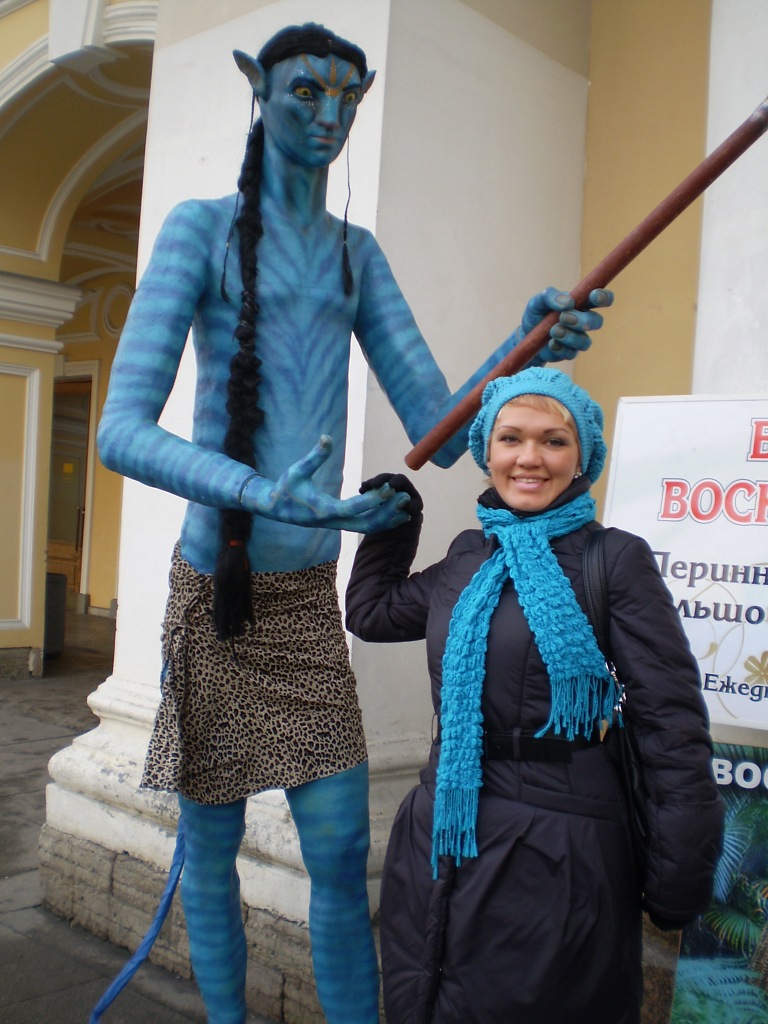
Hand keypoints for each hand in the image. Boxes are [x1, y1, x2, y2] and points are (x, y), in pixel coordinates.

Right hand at [240, 436, 411, 532]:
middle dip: (387, 512)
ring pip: (367, 528)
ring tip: (407, 506)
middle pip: (365, 524)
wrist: (276, 509)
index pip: (352, 508)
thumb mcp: (296, 471)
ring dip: (388, 518)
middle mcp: (333, 522)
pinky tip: (397, 515)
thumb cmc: (286, 489)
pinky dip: (381, 522)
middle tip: (405, 497)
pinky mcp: (340, 524)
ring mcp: (337, 526)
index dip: (372, 500)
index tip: (389, 488)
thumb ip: (314, 456)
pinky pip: (364, 526)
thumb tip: (327, 437)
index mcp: (323, 510)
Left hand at [521, 286, 613, 364]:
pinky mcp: (569, 353)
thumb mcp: (538, 301)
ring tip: (553, 331)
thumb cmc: (537, 314)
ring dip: (570, 336)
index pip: (602, 298)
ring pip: (585, 341)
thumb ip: (550, 296)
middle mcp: (584, 321)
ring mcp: (578, 338)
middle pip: (597, 322)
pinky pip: (571, 353)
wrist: (526, 335)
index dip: (604, 297)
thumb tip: (568, 302)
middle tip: (563, 318)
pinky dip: (560, 348)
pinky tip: (550, 343)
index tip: (593, 296)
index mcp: (581, 304)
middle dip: (582, 321)